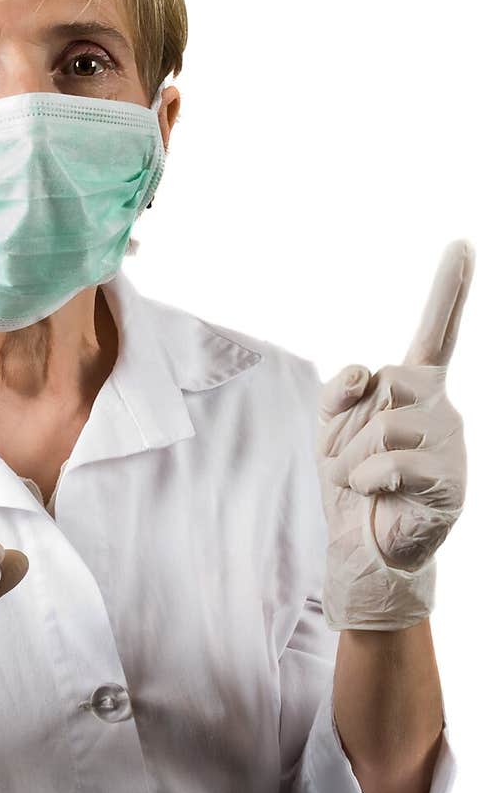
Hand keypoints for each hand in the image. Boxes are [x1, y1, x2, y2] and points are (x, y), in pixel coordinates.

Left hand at [315, 239, 474, 630]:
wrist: (365, 546)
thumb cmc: (352, 485)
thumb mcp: (330, 429)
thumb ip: (339, 391)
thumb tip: (363, 370)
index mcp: (416, 390)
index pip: (435, 333)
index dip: (449, 290)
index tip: (462, 245)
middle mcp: (442, 409)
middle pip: (388, 383)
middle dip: (352, 423)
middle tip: (355, 459)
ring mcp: (451, 445)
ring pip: (385, 425)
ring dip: (353, 458)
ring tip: (364, 483)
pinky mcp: (452, 482)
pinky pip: (390, 463)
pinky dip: (367, 480)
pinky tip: (378, 495)